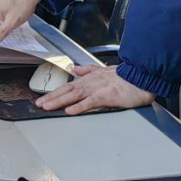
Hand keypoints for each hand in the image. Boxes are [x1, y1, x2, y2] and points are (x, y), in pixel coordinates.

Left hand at [35, 65, 154, 114]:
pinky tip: (69, 111)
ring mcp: (97, 88)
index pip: (68, 85)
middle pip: (67, 90)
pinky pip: (89, 102)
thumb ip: (88, 69)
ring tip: (47, 107)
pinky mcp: (106, 96)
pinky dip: (78, 107)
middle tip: (38, 104)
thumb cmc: (126, 76)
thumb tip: (75, 69)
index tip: (44, 98)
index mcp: (90, 77)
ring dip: (59, 101)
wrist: (141, 76)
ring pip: (73, 95)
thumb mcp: (104, 70)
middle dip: (51, 97)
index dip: (55, 92)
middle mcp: (91, 82)